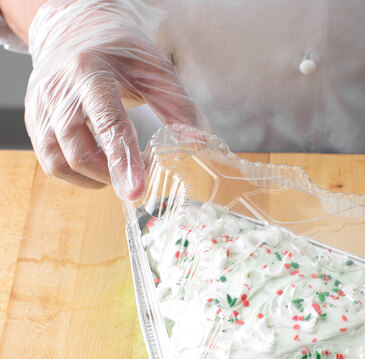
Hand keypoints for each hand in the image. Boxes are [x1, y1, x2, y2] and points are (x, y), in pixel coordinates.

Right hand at [25, 0, 198, 199]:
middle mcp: (59, 89)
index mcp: (90, 71)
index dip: (124, 162)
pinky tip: (98, 167)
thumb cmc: (121, 52)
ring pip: (59, 161)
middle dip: (112, 175)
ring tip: (118, 171)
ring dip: (94, 177)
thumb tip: (198, 146)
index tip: (137, 191)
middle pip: (79, 151)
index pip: (108, 124)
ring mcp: (41, 105)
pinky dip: (76, 174)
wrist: (76, 27)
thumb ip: (180, 109)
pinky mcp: (34, 119)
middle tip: (139, 179)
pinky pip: (50, 161)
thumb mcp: (157, 71)